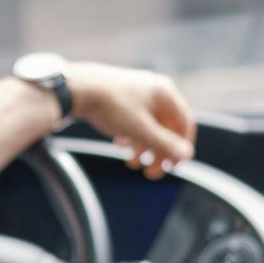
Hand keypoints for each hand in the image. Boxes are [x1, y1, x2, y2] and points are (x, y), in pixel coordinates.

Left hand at [65, 63, 196, 180]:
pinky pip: (135, 121)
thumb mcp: (140, 129)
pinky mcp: (122, 97)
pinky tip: (120, 145)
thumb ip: (164, 143)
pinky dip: (131, 136)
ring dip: (144, 148)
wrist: (76, 88)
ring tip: (132, 164)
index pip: (185, 123)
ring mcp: (138, 92)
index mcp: (165, 93)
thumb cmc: (111, 106)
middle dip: (159, 153)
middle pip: (166, 127)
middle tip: (151, 174)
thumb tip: (187, 155)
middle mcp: (155, 90)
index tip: (173, 167)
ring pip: (149, 126)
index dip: (182, 147)